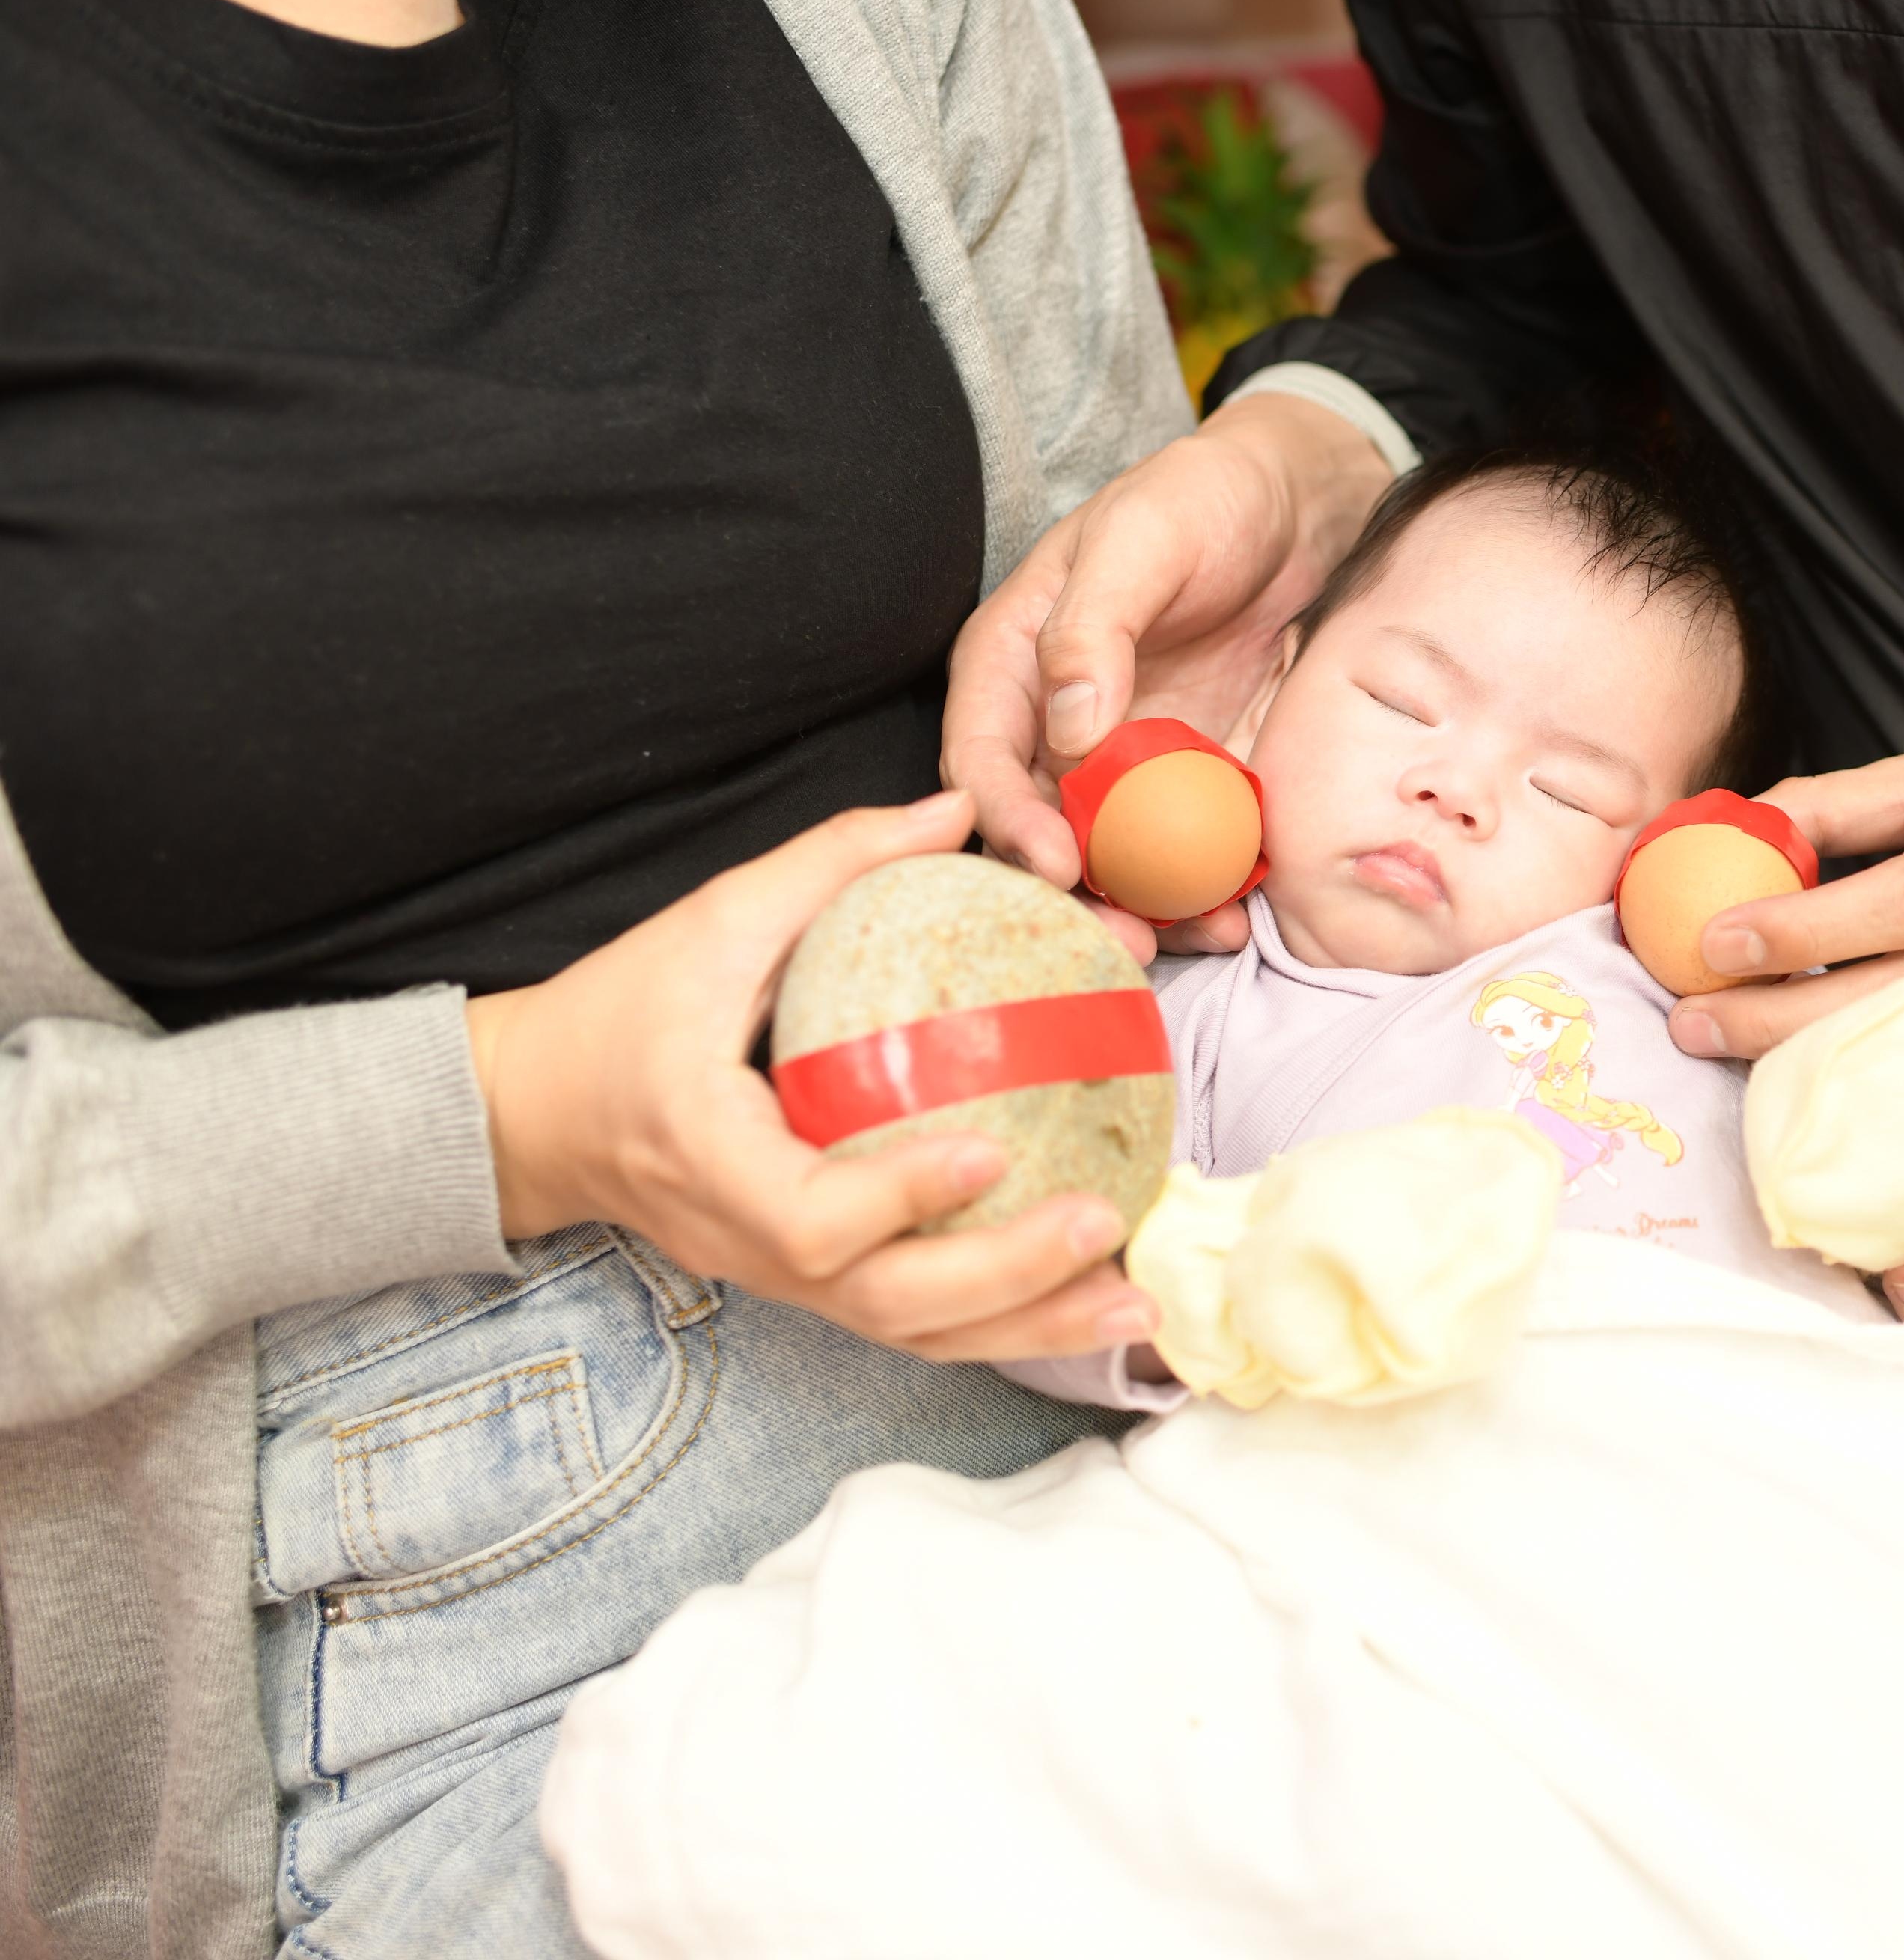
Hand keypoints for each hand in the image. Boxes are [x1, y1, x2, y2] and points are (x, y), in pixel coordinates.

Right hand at [463, 791, 1155, 1363]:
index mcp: (709, 1159)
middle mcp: (747, 1243)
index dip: (901, 1199)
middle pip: (884, 1302)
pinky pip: (912, 1323)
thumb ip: (829, 866)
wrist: (533, 1112)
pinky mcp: (810, 1286)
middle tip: (1103, 1223)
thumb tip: (954, 809)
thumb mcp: (710, 923)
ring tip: (1131, 1297)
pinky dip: (1003, 1323)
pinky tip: (1086, 1303)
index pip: (810, 1217)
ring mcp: (779, 1280)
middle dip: (1003, 1278)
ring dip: (1027, 1325)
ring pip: (910, 1333)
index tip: (989, 1151)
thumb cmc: (619, 1013)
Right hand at [940, 394, 1392, 959]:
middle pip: (1036, 835)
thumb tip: (1070, 726)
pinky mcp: (1194, 788)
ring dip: (1143, 912)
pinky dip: (1204, 895)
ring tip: (1193, 939)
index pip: (979, 759)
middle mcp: (1056, 731)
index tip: (1057, 863)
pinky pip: (1185, 858)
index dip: (1005, 820)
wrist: (1306, 511)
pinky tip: (1236, 916)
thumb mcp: (1141, 538)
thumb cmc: (1205, 499)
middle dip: (1072, 898)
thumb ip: (1092, 626)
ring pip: (1111, 865)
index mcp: (1012, 667)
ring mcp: (1127, 768)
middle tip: (1123, 940)